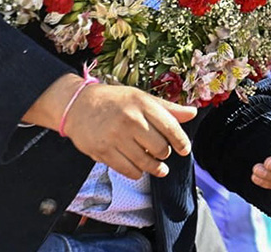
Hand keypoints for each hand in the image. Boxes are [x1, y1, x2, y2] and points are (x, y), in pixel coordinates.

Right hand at [62, 83, 197, 179]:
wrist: (77, 105)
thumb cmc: (114, 101)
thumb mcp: (141, 98)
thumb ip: (167, 109)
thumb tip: (193, 113)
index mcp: (142, 103)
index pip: (171, 127)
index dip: (182, 142)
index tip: (184, 150)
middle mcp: (130, 119)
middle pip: (160, 148)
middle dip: (165, 154)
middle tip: (163, 153)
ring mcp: (115, 136)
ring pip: (146, 163)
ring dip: (155, 168)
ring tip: (158, 168)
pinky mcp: (102, 151)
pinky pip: (128, 170)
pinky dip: (137, 173)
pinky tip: (139, 169)